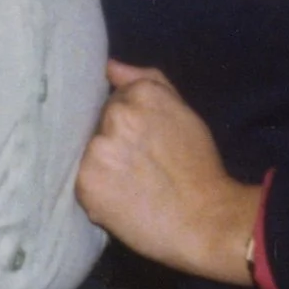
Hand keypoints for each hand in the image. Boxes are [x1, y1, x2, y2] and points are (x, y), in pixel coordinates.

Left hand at [73, 61, 260, 285]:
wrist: (206, 222)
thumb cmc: (199, 168)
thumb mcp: (182, 112)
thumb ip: (146, 80)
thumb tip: (109, 66)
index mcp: (140, 95)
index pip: (113, 99)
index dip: (128, 125)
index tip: (144, 144)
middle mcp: (116, 116)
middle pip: (98, 123)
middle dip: (112, 142)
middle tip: (139, 167)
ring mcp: (98, 149)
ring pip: (88, 152)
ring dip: (102, 166)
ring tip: (129, 185)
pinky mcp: (86, 182)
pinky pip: (83, 182)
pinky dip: (97, 192)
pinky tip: (121, 200)